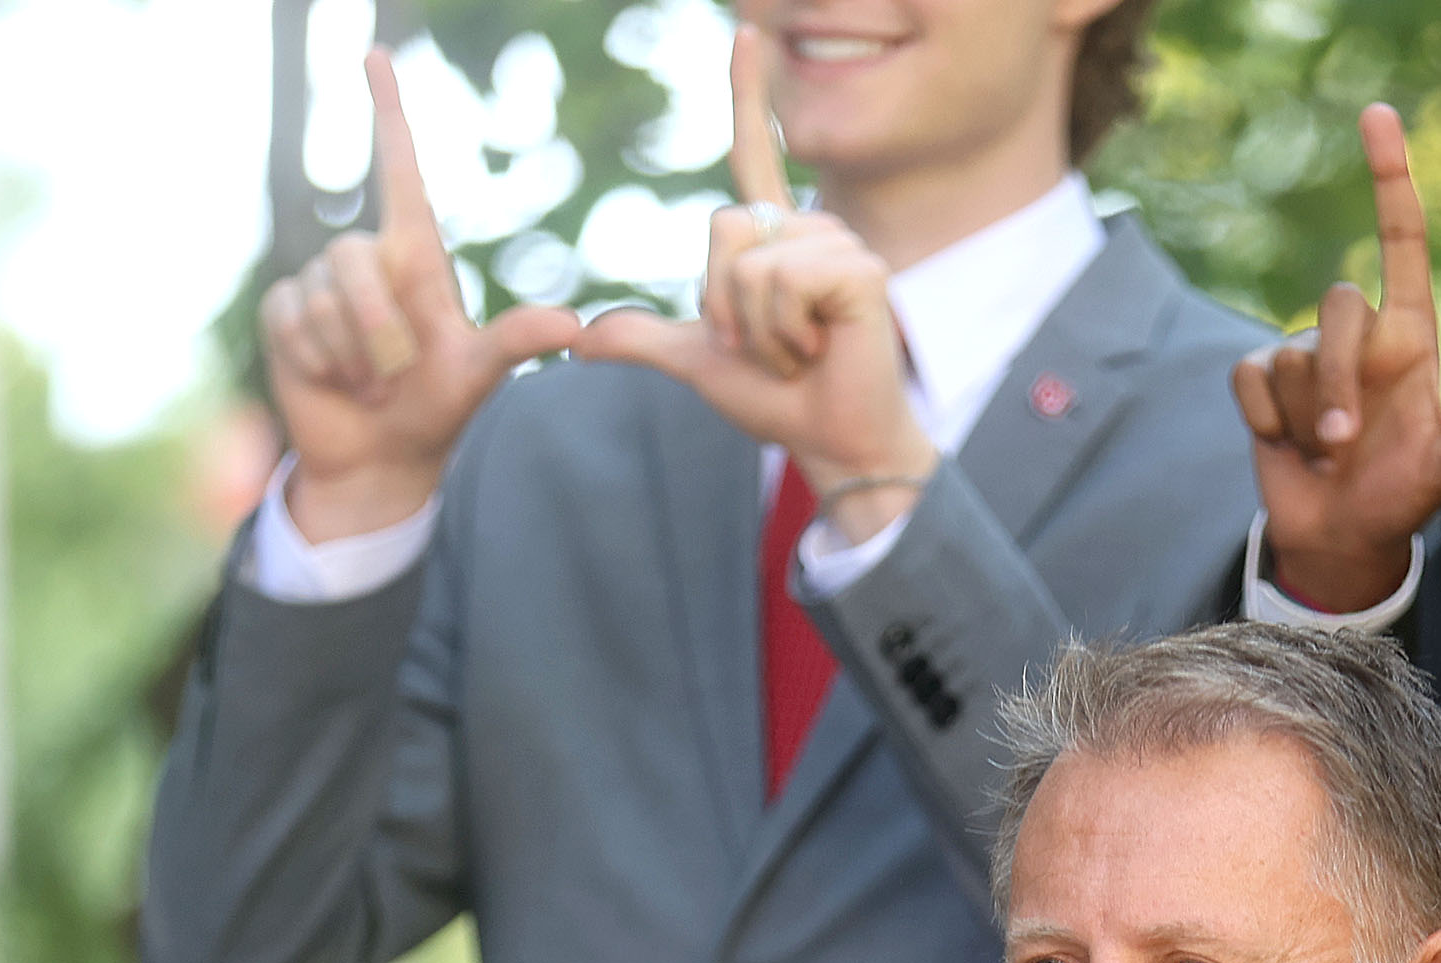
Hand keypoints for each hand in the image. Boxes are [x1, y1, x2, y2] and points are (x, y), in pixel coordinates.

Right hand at [260, 50, 580, 542]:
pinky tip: (334, 380)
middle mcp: (366, 257)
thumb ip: (516, 342)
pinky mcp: (284, 311)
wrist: (382, 456)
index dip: (389, 112)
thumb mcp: (480, 375)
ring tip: (370, 381)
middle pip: (355, 257)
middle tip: (395, 375)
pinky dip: (319, 361)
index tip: (377, 53)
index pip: (399, 168)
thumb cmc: (436, 408)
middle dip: (379, 326)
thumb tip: (573, 326)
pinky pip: (293, 320)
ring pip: (324, 295)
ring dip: (352, 352)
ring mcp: (320, 283)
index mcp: (416, 256)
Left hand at [577, 27, 936, 543]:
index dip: (747, 92)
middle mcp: (808, 229)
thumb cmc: (781, 400)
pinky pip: (781, 281)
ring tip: (797, 351)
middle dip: (721, 305)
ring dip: (754, 327)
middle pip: (723, 228)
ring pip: (748, 260)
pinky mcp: (860, 272)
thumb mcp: (699, 363)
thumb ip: (645, 340)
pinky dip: (783, 331)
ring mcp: (839, 246)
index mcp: (774, 239)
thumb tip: (581, 343)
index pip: (754, 152)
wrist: (831, 443)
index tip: (745, 30)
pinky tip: (819, 349)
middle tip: (765, 345)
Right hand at [1231, 104, 1440, 612]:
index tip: (1380, 114)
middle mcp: (1361, 334)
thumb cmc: (1402, 493)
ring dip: (1307, 417)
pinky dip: (1268, 422)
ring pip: (1293, 356)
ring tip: (1326, 453)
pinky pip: (1252, 379)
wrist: (1342, 536)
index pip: (1401, 239)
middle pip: (1337, 305)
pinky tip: (1288, 445)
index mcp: (1410, 334)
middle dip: (1337, 382)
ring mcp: (1308, 355)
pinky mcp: (1262, 381)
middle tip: (1343, 446)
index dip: (1391, 177)